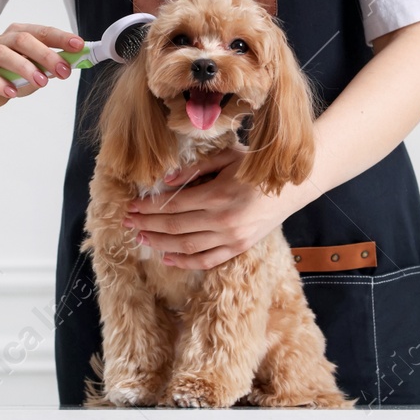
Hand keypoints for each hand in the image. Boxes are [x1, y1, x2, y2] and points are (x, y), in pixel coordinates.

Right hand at [0, 22, 83, 109]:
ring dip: (25, 67)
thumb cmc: (13, 73)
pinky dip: (0, 83)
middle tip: (63, 71)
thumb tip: (71, 66)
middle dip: (46, 55)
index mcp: (21, 33)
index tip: (79, 46)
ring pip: (3, 54)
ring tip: (41, 82)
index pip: (43, 32)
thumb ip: (51, 66)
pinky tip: (12, 92)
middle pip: (23, 40)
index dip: (61, 38)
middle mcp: (4, 40)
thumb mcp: (36, 68)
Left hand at [122, 147, 313, 269]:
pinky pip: (206, 261)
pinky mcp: (239, 248)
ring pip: (186, 247)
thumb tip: (167, 180)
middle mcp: (222, 220)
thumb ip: (196, 169)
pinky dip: (184, 262)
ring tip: (140, 238)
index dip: (149, 207)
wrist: (293, 188)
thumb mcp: (228, 157)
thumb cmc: (257, 167)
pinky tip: (166, 257)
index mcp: (218, 194)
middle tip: (127, 222)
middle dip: (147, 224)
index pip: (173, 205)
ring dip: (159, 244)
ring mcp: (231, 238)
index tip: (131, 206)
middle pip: (174, 227)